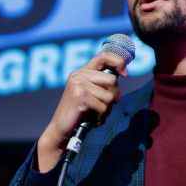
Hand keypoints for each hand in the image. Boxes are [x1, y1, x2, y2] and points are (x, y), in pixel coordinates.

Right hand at [36, 51, 127, 171]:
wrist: (61, 129)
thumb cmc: (79, 113)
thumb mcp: (90, 93)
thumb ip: (102, 83)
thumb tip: (123, 73)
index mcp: (81, 72)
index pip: (103, 56)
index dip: (118, 61)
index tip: (124, 73)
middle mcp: (78, 75)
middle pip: (112, 80)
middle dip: (113, 95)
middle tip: (104, 105)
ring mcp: (78, 85)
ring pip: (109, 95)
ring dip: (106, 108)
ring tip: (95, 113)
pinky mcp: (80, 96)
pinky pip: (103, 106)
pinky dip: (100, 116)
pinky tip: (91, 118)